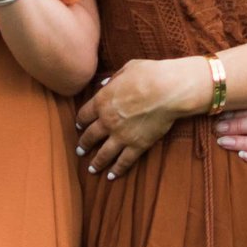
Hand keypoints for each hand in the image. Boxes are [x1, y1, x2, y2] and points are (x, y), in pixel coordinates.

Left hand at [74, 58, 209, 178]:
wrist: (168, 90)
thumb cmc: (149, 74)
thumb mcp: (127, 69)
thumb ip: (113, 79)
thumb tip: (105, 84)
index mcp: (102, 101)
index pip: (84, 115)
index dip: (80, 122)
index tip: (79, 127)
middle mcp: (107, 121)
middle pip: (90, 136)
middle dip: (83, 144)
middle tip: (79, 151)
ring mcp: (121, 135)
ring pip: (103, 154)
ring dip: (96, 162)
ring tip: (92, 169)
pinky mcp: (137, 145)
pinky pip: (124, 161)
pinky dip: (117, 170)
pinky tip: (111, 177)